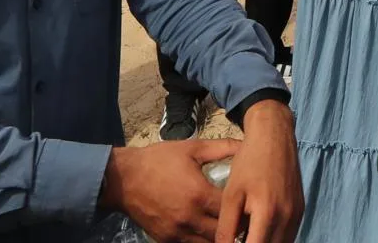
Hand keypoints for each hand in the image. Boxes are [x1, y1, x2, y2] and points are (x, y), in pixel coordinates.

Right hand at [103, 139, 242, 242]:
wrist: (123, 178)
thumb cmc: (159, 160)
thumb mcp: (192, 148)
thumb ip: (222, 147)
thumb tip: (246, 145)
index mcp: (199, 195)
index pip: (232, 210)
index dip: (246, 209)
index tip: (253, 204)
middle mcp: (190, 218)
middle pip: (223, 233)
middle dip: (236, 228)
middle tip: (246, 220)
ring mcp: (177, 232)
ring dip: (220, 238)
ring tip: (229, 228)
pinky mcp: (166, 240)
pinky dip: (201, 241)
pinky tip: (208, 233)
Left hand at [216, 101, 302, 242]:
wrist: (274, 136)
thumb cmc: (249, 163)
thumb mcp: (231, 195)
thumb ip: (227, 227)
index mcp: (267, 213)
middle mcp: (287, 217)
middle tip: (240, 238)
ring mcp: (297, 214)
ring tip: (249, 236)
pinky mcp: (301, 209)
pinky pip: (289, 235)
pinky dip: (275, 239)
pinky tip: (260, 232)